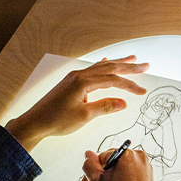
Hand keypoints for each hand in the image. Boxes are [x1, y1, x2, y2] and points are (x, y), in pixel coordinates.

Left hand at [5, 56, 147, 151]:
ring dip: (118, 63)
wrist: (35, 122)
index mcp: (84, 82)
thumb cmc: (57, 120)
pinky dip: (102, 65)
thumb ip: (105, 107)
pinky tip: (106, 61)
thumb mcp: (85, 116)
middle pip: (109, 68)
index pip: (113, 80)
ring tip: (132, 58)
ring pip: (101, 67)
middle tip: (145, 65)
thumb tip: (123, 102)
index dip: (130, 85)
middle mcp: (80, 75)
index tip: (143, 91)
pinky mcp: (72, 82)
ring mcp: (75, 77)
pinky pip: (91, 69)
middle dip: (129, 66)